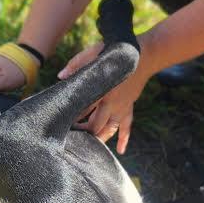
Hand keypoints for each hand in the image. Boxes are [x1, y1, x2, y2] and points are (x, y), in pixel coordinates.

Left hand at [58, 36, 152, 154]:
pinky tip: (121, 150)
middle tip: (72, 138)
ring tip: (89, 147)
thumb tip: (60, 76)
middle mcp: (111, 103)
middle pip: (95, 125)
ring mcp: (121, 107)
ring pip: (109, 129)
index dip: (71, 119)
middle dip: (84, 133)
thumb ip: (75, 65)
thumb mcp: (92, 53)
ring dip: (99, 138)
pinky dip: (124, 139)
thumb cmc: (114, 52)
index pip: (82, 109)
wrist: (143, 54)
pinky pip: (127, 126)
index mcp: (99, 90)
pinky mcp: (129, 107)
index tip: (61, 126)